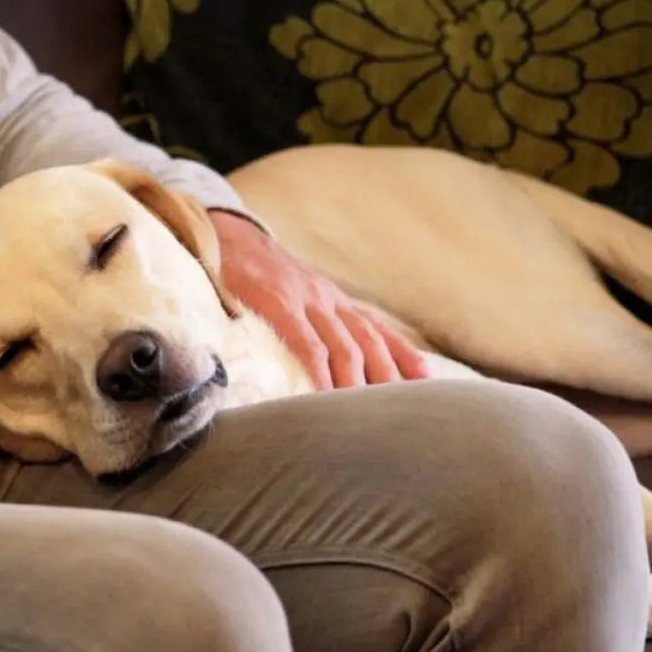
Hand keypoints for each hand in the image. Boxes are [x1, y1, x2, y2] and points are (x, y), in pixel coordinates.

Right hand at [210, 210, 429, 389]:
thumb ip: (310, 318)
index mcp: (332, 298)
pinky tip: (325, 394)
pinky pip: (307, 343)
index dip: (402, 352)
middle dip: (388, 375)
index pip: (377, 328)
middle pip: (369, 341)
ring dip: (358, 382)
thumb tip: (321, 355)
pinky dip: (320, 371)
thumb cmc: (255, 273)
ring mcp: (305, 300)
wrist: (226, 236)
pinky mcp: (279, 303)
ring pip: (345, 346)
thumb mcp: (293, 292)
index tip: (425, 379)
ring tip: (365, 415)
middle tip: (402, 409)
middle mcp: (327, 298)